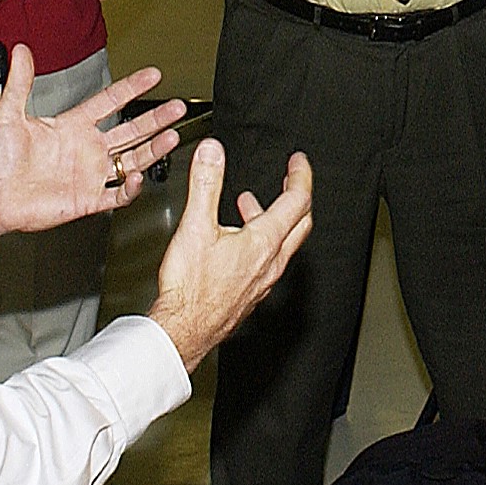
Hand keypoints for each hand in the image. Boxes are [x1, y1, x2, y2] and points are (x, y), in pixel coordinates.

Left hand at [0, 50, 187, 235]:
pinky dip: (130, 188)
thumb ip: (19, 83)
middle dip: (156, 118)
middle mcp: (86, 149)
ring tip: (172, 137)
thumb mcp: (7, 115)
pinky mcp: (86, 200)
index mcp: (72, 126)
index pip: (110, 101)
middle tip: (177, 107)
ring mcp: (89, 174)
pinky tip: (138, 177)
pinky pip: (117, 195)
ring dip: (152, 148)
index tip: (153, 74)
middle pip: (131, 130)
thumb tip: (21, 51)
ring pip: (132, 159)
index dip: (132, 87)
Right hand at [148, 140, 314, 372]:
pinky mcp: (251, 293)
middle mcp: (271, 262)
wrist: (184, 331)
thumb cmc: (191, 289)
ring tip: (250, 205)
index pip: (297, 201)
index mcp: (264, 242)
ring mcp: (263, 280)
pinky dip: (260, 241)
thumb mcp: (195, 226)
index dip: (301, 176)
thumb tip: (212, 152)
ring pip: (282, 243)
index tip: (299, 162)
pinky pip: (268, 261)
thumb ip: (205, 184)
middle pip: (300, 223)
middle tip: (291, 179)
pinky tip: (235, 242)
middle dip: (298, 196)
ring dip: (273, 219)